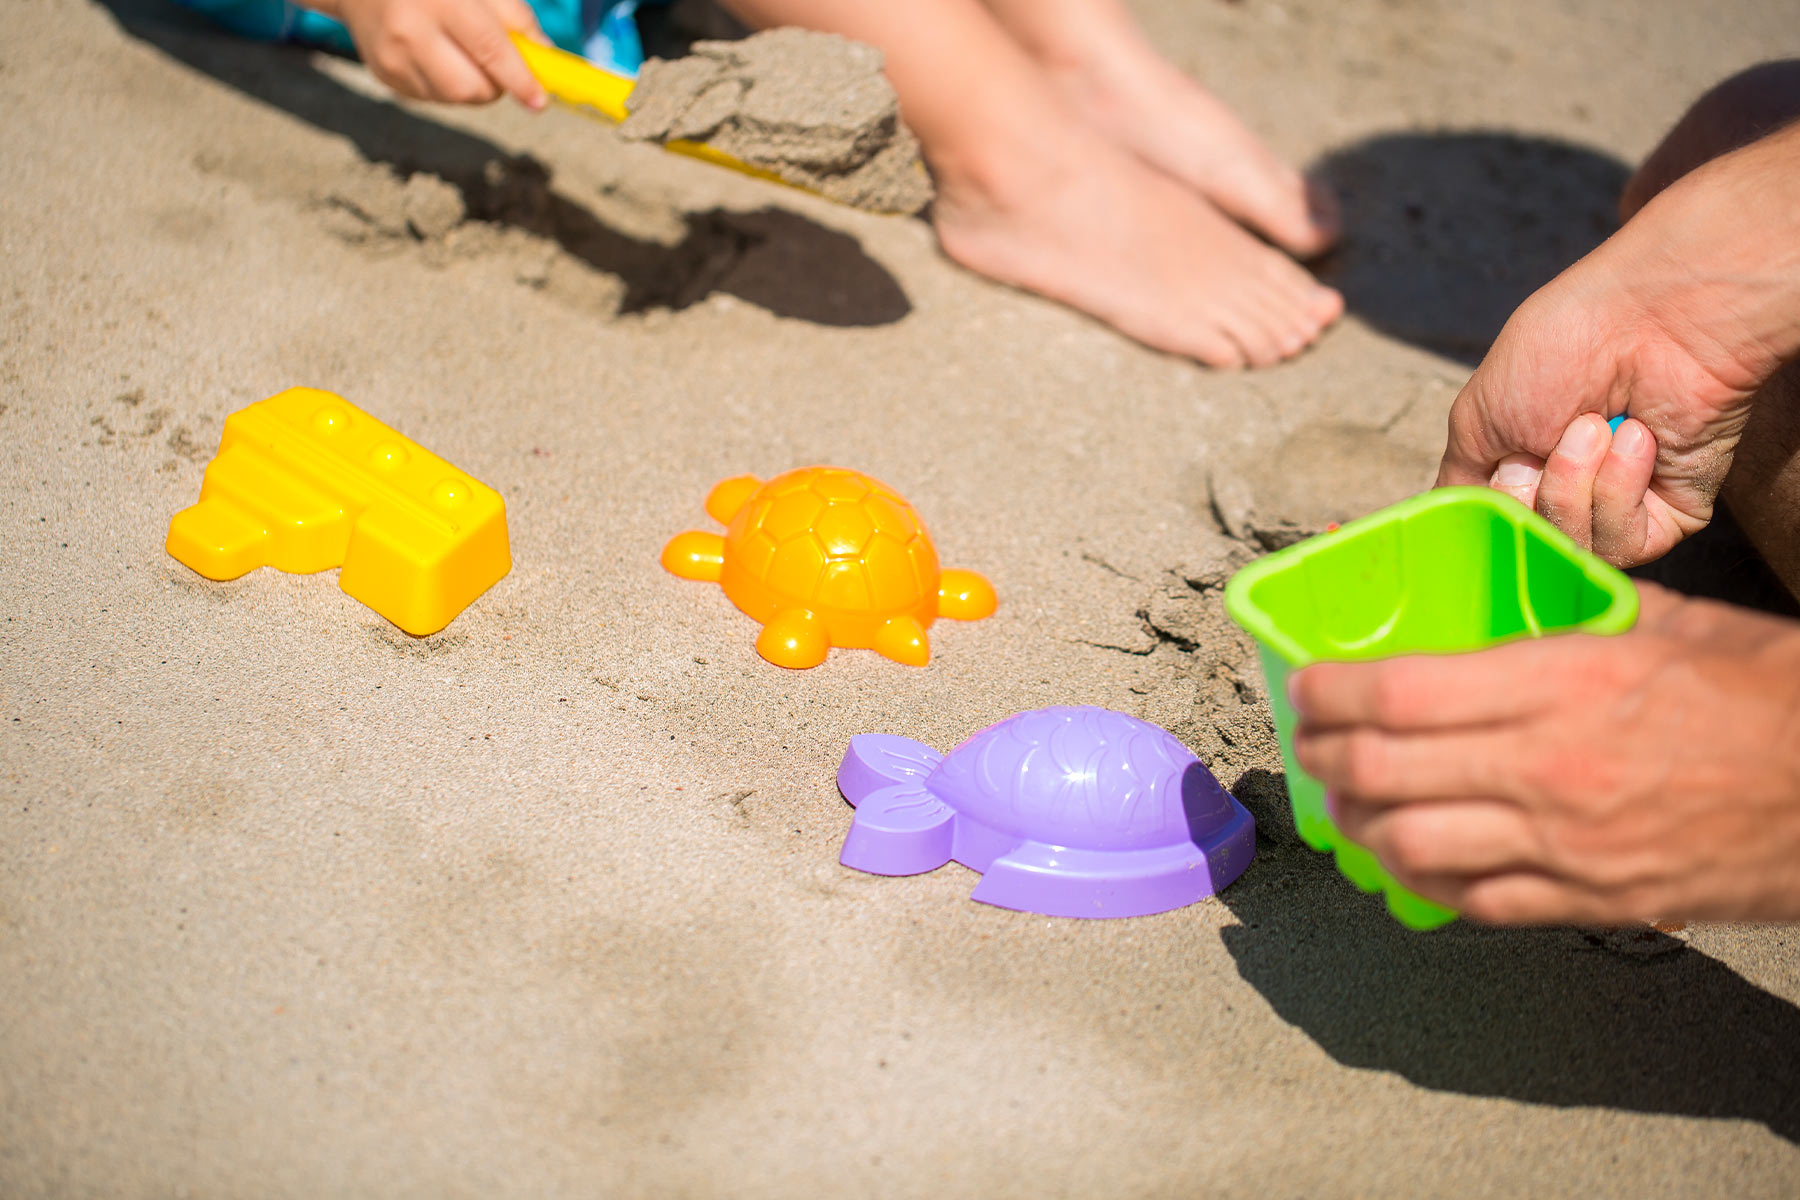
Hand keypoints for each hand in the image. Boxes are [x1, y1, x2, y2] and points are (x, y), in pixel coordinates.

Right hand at [319, 0, 548, 107]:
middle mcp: (412, 33)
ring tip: (462, 53)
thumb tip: (543, 52)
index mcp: (440, 2)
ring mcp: (394, 59)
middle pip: (472, 88)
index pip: (490, 51)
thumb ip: (512, 14)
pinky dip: (447, 85)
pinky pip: (433, 97)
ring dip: (472, 86)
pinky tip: (436, 55)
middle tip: (499, 67)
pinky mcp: (385, 75)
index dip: (520, 80)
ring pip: (454, 98)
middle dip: (496, 86)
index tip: (539, 101)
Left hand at [1289, 584, 1799, 924]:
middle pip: (1383, 771)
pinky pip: (1470, 901)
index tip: (1309, 685)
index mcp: (1563, 684)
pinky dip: (1420, 879)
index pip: (1399, 693)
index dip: (1331, 692)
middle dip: (1323, 756)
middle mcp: (1548, 767)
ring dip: (1359, 823)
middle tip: (1309, 742)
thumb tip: (1515, 593)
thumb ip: (1577, 608)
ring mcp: (1564, 845)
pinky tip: (1406, 854)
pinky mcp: (1588, 902)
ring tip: (1345, 800)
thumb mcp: (1671, 624)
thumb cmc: (1768, 699)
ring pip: (1410, 845)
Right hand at [1436, 121, 1799, 565]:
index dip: (1488, 516)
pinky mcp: (1671, 515)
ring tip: (1593, 426)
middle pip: (1528, 548)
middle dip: (1531, 495)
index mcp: (1520, 472)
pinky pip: (1625, 543)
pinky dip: (1619, 489)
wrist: (1649, 318)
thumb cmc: (1562, 346)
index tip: (1502, 470)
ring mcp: (1620, 509)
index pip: (1491, 532)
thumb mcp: (1476, 417)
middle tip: (1543, 440)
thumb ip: (1459, 482)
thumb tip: (1450, 529)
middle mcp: (1568, 495)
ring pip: (1575, 549)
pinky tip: (1634, 439)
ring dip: (1574, 484)